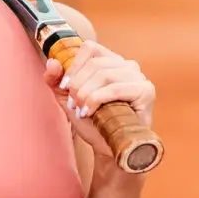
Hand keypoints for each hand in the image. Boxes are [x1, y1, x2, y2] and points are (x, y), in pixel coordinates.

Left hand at [44, 41, 155, 159]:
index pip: (90, 48)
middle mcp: (127, 66)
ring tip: (81, 110)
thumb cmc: (93, 123)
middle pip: (95, 64)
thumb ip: (55, 80)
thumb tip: (52, 63)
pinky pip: (115, 88)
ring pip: (105, 75)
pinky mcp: (146, 91)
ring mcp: (139, 77)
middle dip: (78, 85)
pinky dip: (97, 100)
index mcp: (111, 62)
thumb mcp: (68, 100)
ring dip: (86, 94)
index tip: (65, 87)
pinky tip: (91, 112)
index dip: (74, 66)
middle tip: (73, 104)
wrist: (108, 149)